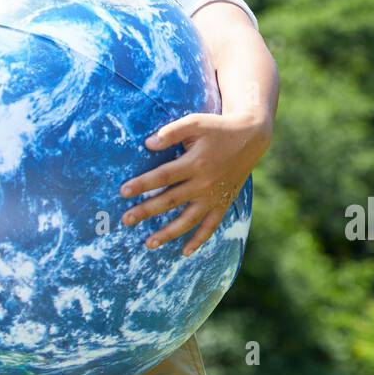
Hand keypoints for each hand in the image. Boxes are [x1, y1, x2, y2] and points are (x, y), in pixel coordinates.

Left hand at [118, 111, 270, 256]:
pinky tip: (184, 252)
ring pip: (188, 220)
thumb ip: (172, 132)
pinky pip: (211, 226)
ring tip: (149, 244)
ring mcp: (214, 196)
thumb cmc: (217, 128)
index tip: (123, 192)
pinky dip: (199, 240)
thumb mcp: (195, 122)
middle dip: (146, 211)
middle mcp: (204, 183)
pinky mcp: (223, 203)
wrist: (250, 138)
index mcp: (195, 162)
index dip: (142, 184)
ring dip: (168, 233)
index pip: (163, 176)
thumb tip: (148, 143)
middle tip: (126, 220)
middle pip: (170, 201)